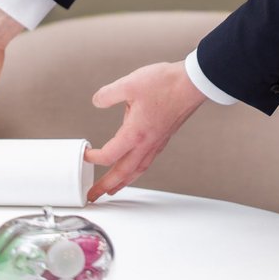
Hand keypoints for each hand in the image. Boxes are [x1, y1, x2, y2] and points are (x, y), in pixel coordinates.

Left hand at [85, 61, 205, 199]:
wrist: (192, 84)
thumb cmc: (167, 84)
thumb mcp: (129, 84)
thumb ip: (108, 94)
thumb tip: (97, 101)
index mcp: (135, 133)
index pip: (109, 155)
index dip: (93, 157)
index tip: (85, 155)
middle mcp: (146, 143)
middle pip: (123, 172)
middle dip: (106, 186)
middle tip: (94, 195)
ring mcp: (157, 142)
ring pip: (138, 170)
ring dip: (123, 182)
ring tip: (114, 188)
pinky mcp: (164, 137)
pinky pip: (148, 161)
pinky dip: (137, 169)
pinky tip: (136, 165)